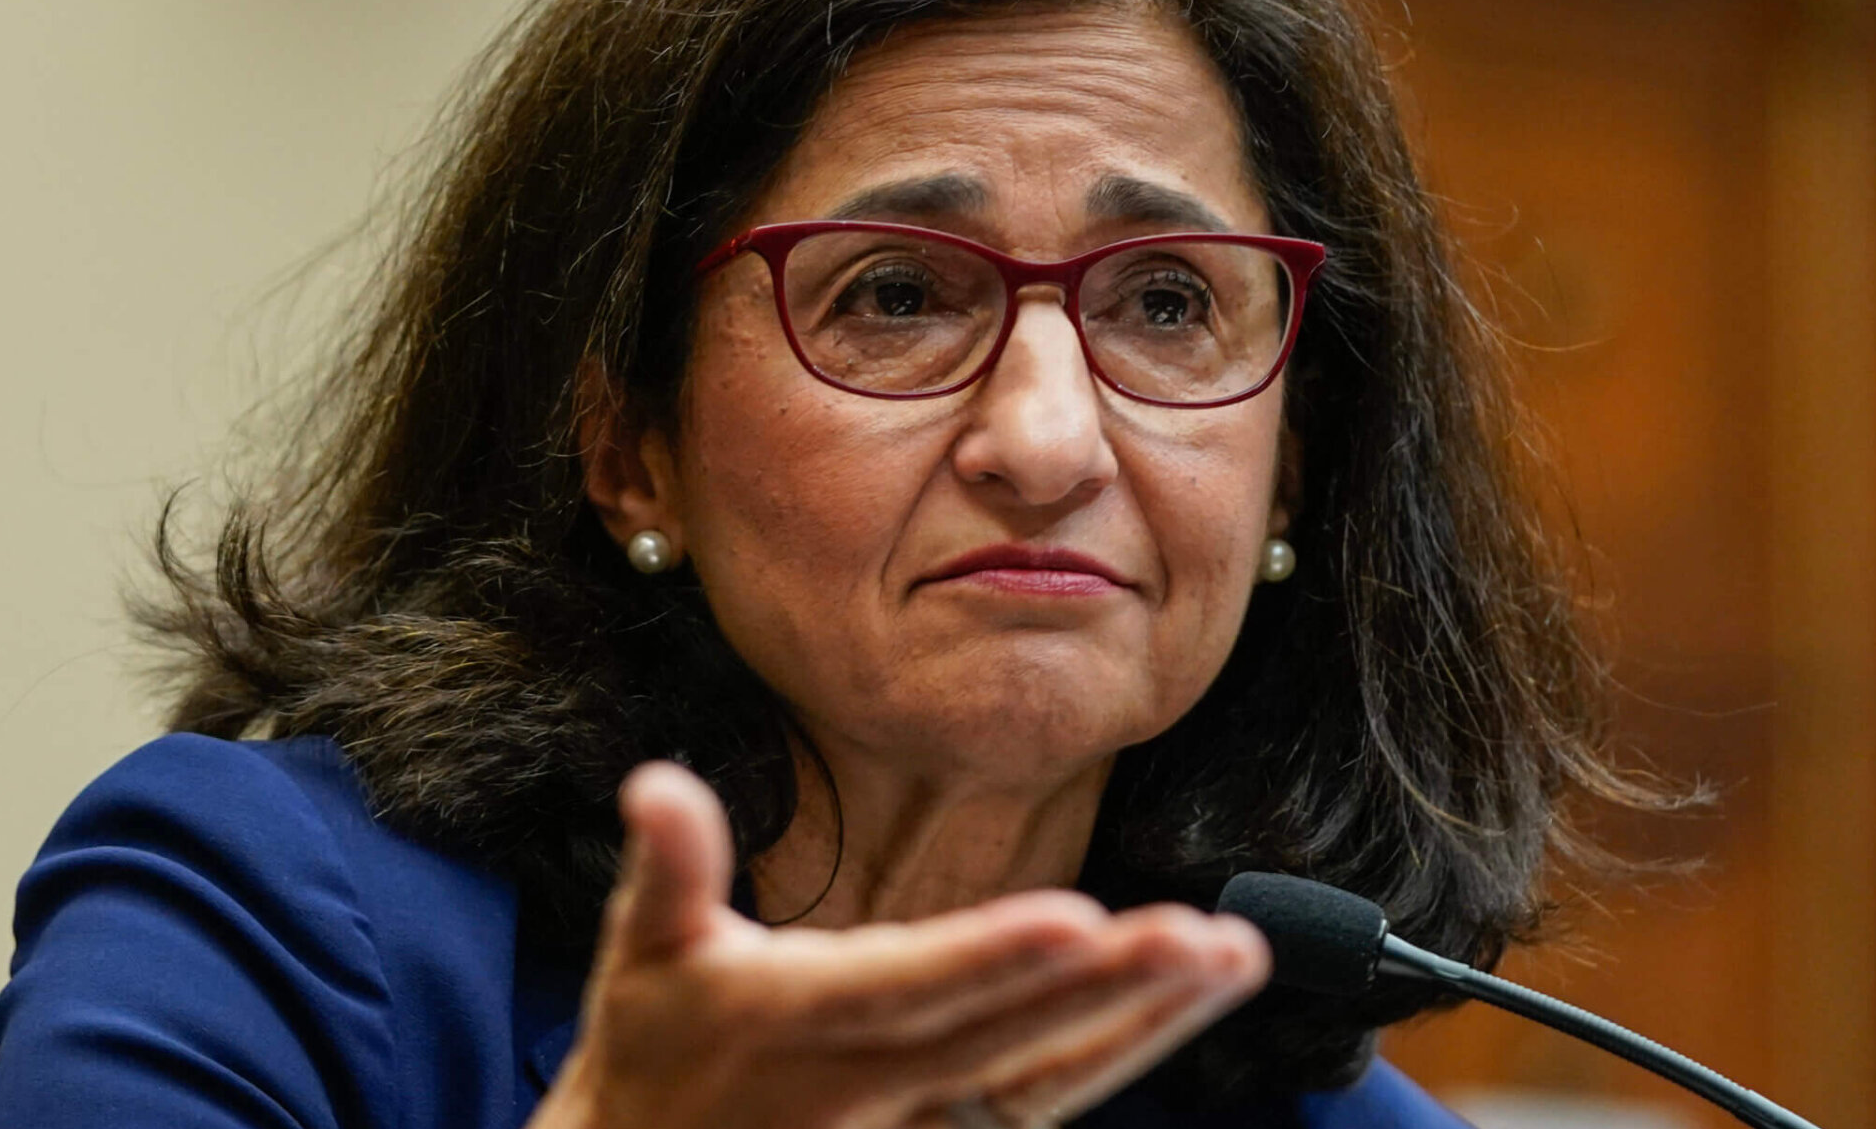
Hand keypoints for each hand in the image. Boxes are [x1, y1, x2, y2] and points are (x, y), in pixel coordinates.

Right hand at [525, 762, 1269, 1128]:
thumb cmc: (655, 1046)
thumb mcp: (642, 951)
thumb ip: (669, 866)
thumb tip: (654, 781)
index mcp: (798, 1023)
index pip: (909, 990)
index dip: (991, 960)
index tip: (1079, 919)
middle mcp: (871, 1087)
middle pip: (1008, 1040)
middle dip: (1111, 991)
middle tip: (1205, 938)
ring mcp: (917, 1126)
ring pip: (1050, 1080)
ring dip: (1145, 1021)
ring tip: (1233, 955)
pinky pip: (1047, 1101)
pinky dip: (1121, 1054)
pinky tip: (1190, 999)